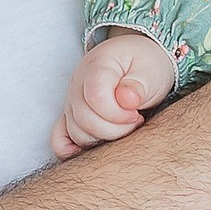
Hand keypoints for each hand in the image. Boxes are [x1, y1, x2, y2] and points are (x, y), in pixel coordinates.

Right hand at [53, 31, 178, 158]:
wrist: (139, 60)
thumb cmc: (145, 65)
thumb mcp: (151, 70)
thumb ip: (139, 86)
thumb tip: (126, 100)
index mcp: (97, 66)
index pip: (96, 98)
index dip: (118, 114)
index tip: (136, 114)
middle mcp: (78, 82)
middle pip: (84, 119)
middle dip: (115, 129)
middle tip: (134, 121)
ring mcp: (71, 100)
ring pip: (75, 132)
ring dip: (102, 138)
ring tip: (124, 127)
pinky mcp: (71, 116)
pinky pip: (59, 139)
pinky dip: (74, 149)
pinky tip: (98, 147)